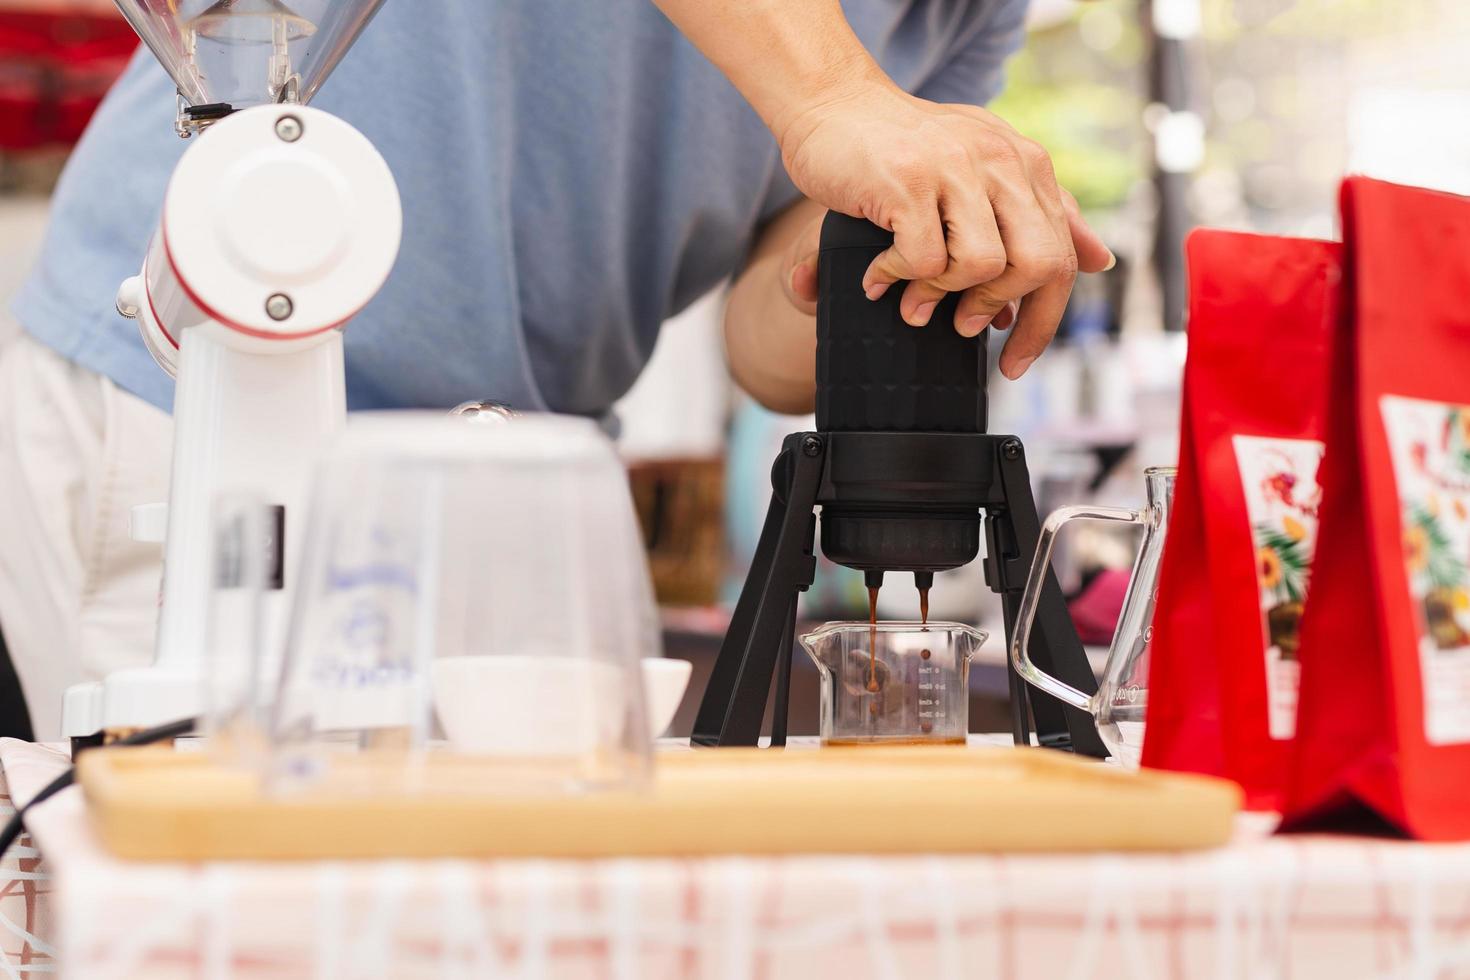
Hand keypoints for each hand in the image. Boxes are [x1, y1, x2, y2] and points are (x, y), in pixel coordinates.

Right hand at [774, 79, 1113, 378]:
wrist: (833, 106)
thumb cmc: (902, 149)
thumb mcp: (981, 171)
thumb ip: (1038, 212)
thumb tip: (1099, 260)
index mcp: (1025, 164)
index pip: (1062, 254)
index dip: (1044, 320)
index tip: (1016, 361)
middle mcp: (1001, 161)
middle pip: (1038, 264)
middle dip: (999, 308)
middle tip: (963, 325)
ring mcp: (956, 168)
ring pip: (983, 266)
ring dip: (942, 294)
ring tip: (912, 297)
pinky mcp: (909, 180)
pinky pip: (925, 259)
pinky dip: (897, 279)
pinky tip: (878, 275)